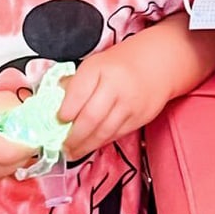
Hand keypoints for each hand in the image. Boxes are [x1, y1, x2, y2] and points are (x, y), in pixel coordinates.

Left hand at [57, 46, 160, 160]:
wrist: (160, 61)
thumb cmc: (122, 63)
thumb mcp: (95, 64)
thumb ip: (76, 83)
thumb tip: (54, 103)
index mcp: (100, 68)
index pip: (78, 93)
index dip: (65, 111)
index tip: (56, 121)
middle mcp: (116, 86)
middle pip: (91, 117)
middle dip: (73, 136)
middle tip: (62, 145)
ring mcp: (130, 103)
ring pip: (104, 131)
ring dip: (85, 145)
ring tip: (72, 152)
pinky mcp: (140, 117)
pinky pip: (117, 134)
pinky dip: (101, 142)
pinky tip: (91, 145)